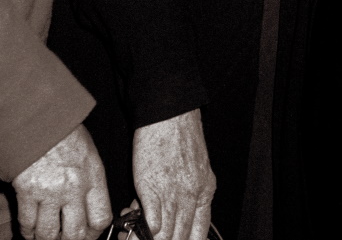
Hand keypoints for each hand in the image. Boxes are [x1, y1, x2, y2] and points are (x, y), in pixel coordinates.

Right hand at [14, 125, 111, 239]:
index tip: (86, 234)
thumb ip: (90, 179)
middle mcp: (74, 186)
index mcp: (93, 175)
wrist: (32, 111)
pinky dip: (27, 231)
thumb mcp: (86, 150)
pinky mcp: (27, 188)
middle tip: (63, 238)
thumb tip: (87, 206)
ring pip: (50, 233)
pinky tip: (28, 231)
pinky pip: (28, 222)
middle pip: (76, 233)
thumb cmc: (60, 127)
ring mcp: (50, 190)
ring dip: (46, 239)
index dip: (94, 234)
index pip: (101, 218)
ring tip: (43, 238)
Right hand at [132, 110, 215, 239]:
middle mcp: (191, 197)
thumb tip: (171, 212)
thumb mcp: (194, 167)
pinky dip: (142, 226)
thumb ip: (187, 193)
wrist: (168, 113)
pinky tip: (136, 222)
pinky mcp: (151, 188)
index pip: (198, 234)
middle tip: (152, 237)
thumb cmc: (179, 134)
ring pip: (166, 235)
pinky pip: (151, 221)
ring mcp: (172, 194)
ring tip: (137, 233)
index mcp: (204, 191)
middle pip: (180, 237)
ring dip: (151, 237)